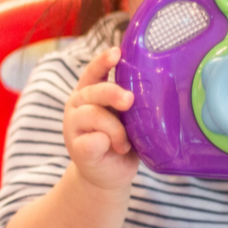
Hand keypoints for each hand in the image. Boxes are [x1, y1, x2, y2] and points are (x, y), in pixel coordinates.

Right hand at [64, 47, 139, 189]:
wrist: (108, 175)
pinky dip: (106, 143)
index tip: (117, 52)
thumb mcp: (127, 118)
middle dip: (114, 94)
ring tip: (125, 143)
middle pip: (95, 91)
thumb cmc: (121, 140)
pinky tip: (113, 149)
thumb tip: (155, 91)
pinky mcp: (76, 148)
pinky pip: (92, 140)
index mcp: (91, 92)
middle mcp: (78, 104)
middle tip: (130, 100)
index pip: (95, 71)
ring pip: (94, 115)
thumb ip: (130, 104)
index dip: (104, 60)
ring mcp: (73, 126)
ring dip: (116, 130)